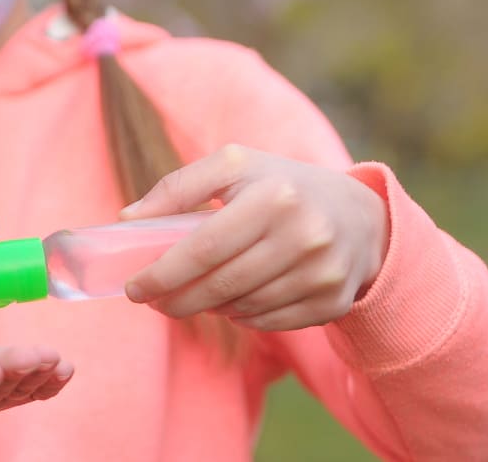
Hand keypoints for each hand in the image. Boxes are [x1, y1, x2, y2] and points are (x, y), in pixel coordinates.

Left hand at [122, 144, 388, 331]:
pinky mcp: (333, 301)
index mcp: (274, 196)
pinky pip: (269, 323)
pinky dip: (240, 317)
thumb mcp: (233, 166)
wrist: (360, 215)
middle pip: (221, 285)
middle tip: (152, 300)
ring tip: (190, 295)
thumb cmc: (280, 185)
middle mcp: (305, 235)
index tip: (135, 287)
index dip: (163, 273)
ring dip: (207, 307)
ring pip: (242, 307)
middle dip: (176, 299)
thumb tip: (127, 220)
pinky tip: (228, 303)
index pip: (204, 248)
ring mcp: (323, 273)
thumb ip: (177, 187)